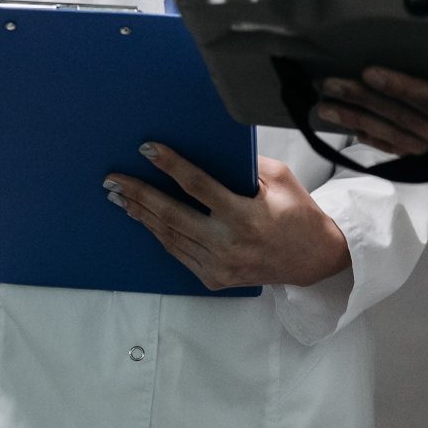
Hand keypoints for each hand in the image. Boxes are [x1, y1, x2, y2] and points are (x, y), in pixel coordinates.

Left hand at [106, 144, 351, 290]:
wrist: (314, 259)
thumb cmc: (298, 213)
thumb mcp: (279, 179)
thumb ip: (244, 166)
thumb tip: (208, 149)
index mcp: (245, 214)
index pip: (197, 185)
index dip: (169, 165)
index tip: (146, 149)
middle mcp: (229, 242)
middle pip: (171, 214)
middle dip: (138, 194)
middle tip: (113, 179)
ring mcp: (220, 265)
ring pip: (170, 236)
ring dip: (141, 215)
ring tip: (120, 197)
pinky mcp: (215, 278)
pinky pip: (178, 253)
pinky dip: (158, 234)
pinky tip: (144, 219)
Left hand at [317, 69, 427, 251]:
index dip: (406, 89)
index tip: (373, 74)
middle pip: (408, 122)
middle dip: (367, 103)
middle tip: (328, 87)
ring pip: (404, 137)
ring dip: (364, 121)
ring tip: (328, 107)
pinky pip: (415, 152)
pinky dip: (385, 140)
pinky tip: (361, 133)